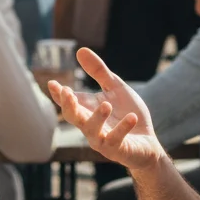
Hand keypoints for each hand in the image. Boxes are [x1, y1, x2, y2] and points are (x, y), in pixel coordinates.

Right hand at [48, 48, 165, 171]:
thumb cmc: (127, 113)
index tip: (52, 83)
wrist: (147, 141)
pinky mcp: (118, 149)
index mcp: (87, 109)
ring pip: (92, 131)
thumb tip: (80, 50)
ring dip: (97, 117)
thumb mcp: (115, 87)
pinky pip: (116, 140)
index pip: (67, 103)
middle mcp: (90, 126)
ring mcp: (102, 139)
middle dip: (68, 106)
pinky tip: (132, 117)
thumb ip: (98, 71)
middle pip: (73, 117)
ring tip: (106, 104)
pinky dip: (123, 128)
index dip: (58, 95)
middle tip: (67, 92)